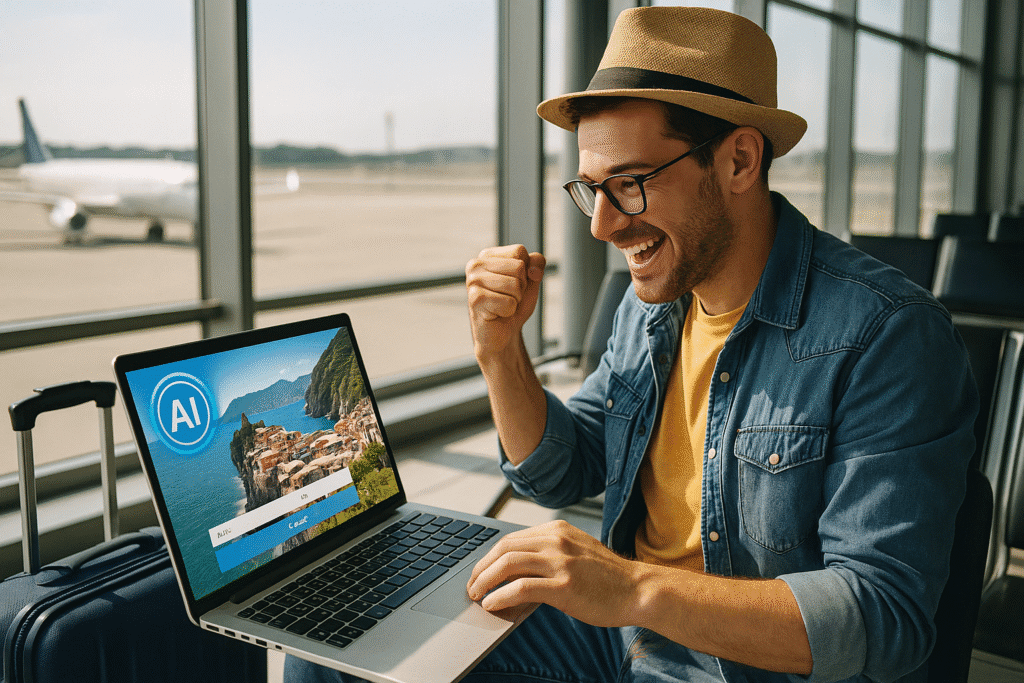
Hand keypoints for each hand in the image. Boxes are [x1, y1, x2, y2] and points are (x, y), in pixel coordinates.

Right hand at [465, 245, 545, 361]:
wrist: (502, 333)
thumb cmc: (514, 304)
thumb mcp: (530, 279)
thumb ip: (536, 263)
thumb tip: (533, 271)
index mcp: (487, 255)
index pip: (520, 251)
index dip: (526, 270)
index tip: (515, 283)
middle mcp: (476, 264)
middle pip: (519, 267)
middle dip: (522, 286)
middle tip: (508, 297)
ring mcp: (473, 281)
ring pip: (515, 285)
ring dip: (515, 300)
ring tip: (502, 305)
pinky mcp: (475, 299)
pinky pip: (509, 303)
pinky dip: (509, 311)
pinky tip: (497, 314)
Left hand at [466, 520, 640, 627]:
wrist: (637, 589)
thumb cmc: (607, 577)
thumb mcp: (575, 552)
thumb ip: (548, 553)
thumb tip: (513, 570)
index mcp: (557, 530)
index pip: (510, 539)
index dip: (488, 557)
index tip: (479, 572)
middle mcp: (556, 540)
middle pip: (503, 548)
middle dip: (480, 568)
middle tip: (471, 586)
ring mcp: (561, 562)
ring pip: (508, 564)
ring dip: (485, 581)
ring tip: (476, 596)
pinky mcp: (564, 586)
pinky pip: (521, 588)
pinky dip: (500, 596)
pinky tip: (492, 605)